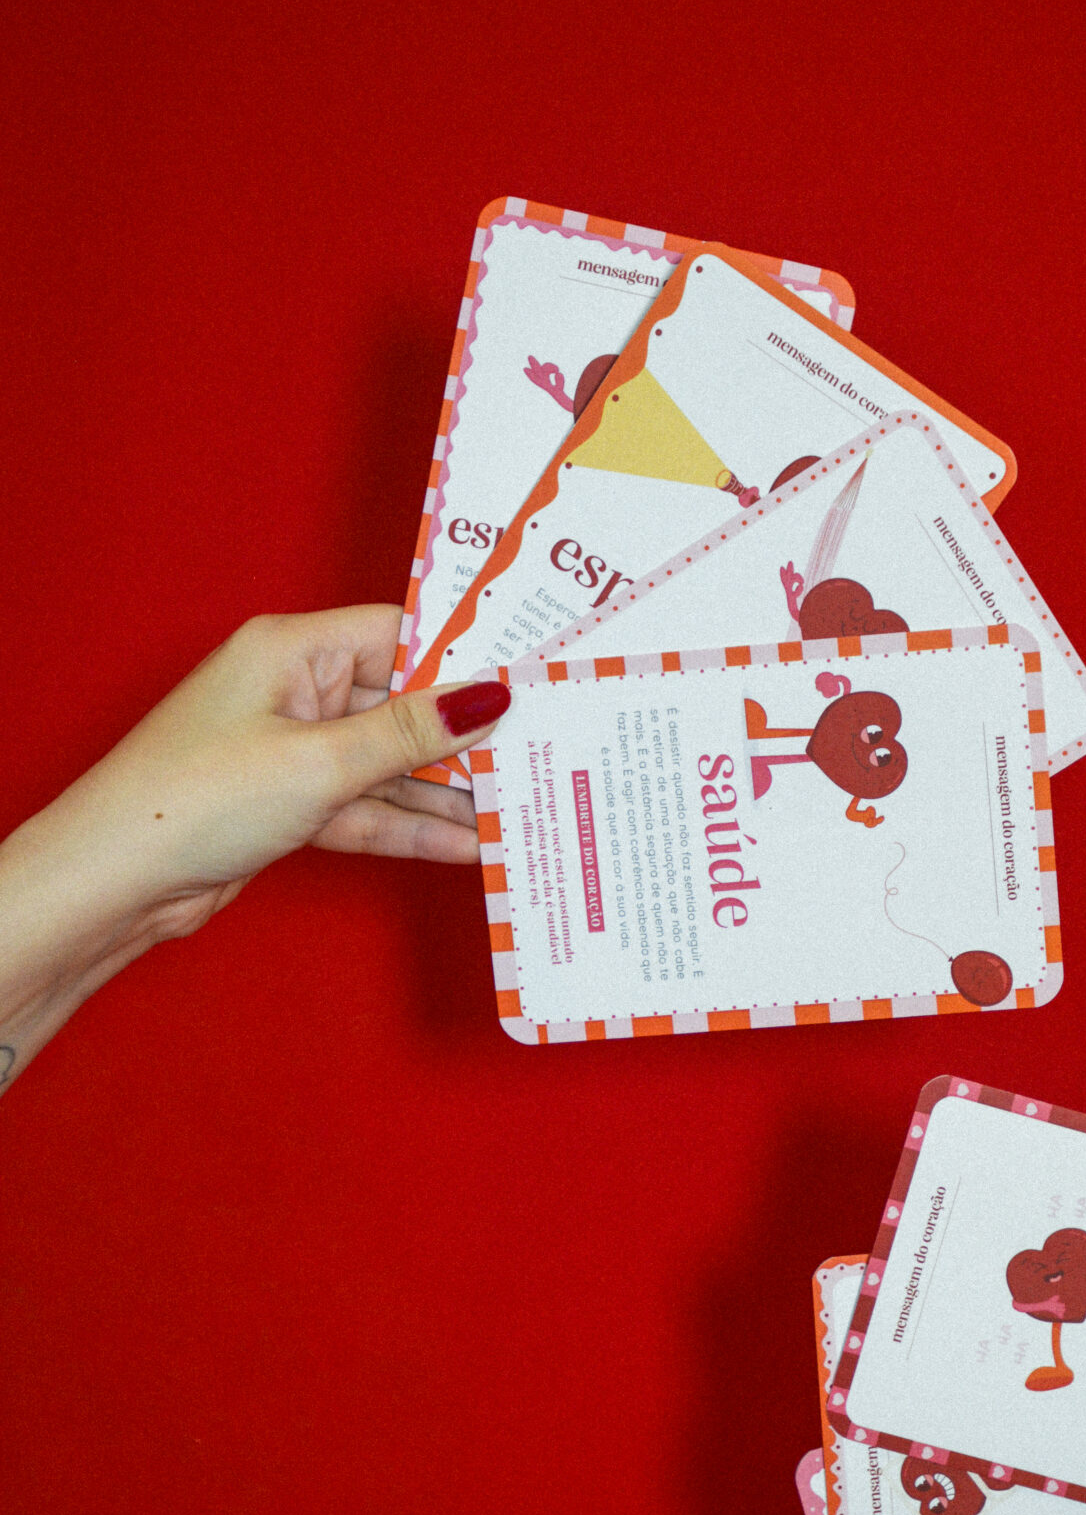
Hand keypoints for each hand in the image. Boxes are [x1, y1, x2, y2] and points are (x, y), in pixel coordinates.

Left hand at [0, 606, 509, 1092]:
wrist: (116, 880)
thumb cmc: (195, 799)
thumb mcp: (320, 762)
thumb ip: (411, 734)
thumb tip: (489, 696)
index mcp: (292, 649)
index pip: (400, 634)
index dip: (464, 657)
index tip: (530, 679)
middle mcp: (294, 690)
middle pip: (402, 703)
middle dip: (465, 737)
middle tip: (540, 753)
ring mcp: (292, 751)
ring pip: (389, 765)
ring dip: (445, 793)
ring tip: (516, 809)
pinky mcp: (289, 805)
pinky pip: (367, 808)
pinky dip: (409, 828)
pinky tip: (463, 844)